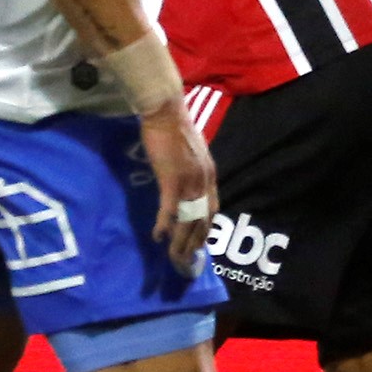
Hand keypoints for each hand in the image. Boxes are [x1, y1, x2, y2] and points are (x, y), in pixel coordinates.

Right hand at [139, 101, 217, 271]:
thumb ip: (193, 170)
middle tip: (187, 260)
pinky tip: (158, 237)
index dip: (206, 229)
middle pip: (203, 219)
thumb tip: (187, 182)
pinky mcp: (171, 179)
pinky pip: (169, 208)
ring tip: (174, 257)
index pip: (213, 209)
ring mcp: (189, 181)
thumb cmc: (175, 129)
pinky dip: (165, 225)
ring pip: (187, 219)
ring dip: (181, 241)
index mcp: (209, 174)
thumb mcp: (193, 153)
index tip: (200, 244)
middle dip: (195, 242)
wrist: (166, 112)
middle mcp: (204, 181)